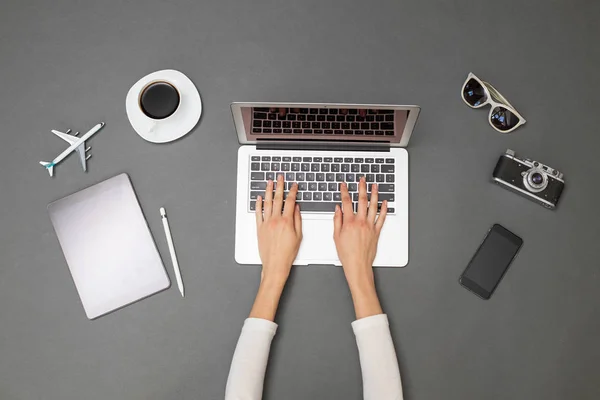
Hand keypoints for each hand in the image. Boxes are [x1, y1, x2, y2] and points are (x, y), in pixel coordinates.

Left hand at [255, 175, 302, 284]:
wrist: (275, 264)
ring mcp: (266, 223)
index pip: (290, 202)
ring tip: (269, 182)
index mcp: (287, 221)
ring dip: (268, 191)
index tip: (294, 185)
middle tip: (280, 177)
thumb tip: (297, 208)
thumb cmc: (288, 253)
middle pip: (278, 199)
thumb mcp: (299, 236)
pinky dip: (258, 204)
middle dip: (279, 186)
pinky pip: (258, 213)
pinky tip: (259, 198)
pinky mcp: (259, 228)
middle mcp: (275, 220)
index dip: (293, 191)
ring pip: (267, 203)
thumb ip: (298, 220)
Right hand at [333, 178, 386, 317]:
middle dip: (362, 188)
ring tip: (375, 186)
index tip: (344, 185)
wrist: (358, 264)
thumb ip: (337, 220)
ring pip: (373, 206)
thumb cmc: (346, 253)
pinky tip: (385, 203)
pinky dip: (384, 209)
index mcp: (349, 222)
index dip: (345, 191)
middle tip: (362, 180)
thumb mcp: (336, 236)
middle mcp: (360, 222)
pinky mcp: (376, 231)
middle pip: (362, 201)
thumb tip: (338, 209)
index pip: (346, 202)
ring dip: (374, 195)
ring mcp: (370, 226)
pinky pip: (381, 218)